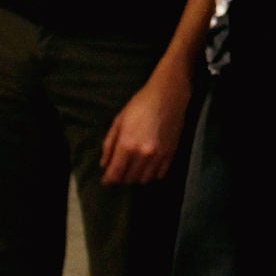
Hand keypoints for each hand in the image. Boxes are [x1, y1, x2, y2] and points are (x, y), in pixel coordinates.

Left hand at [101, 66, 192, 184]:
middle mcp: (142, 155)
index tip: (106, 179)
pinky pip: (159, 175)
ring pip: (144, 180)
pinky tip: (148, 165)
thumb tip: (104, 164)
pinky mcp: (170, 154)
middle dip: (121, 177)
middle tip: (120, 169)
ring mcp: (158, 156)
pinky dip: (152, 174)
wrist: (168, 96)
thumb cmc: (140, 105)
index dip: (108, 180)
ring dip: (136, 176)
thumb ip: (109, 144)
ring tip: (134, 168)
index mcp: (127, 145)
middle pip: (129, 179)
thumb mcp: (118, 121)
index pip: (115, 174)